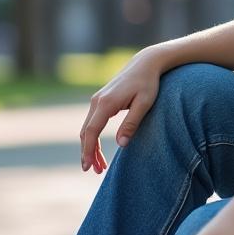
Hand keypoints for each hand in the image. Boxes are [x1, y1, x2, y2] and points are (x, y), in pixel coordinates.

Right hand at [79, 46, 167, 173]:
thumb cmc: (148, 83)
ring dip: (90, 147)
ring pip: (87, 128)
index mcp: (106, 103)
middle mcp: (97, 101)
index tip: (88, 166)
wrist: (145, 63)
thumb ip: (132, 123)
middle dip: (88, 153)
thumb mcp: (144, 103)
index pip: (91, 131)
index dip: (88, 150)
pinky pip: (92, 123)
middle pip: (86, 132)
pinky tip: (99, 150)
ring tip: (99, 166)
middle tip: (95, 171)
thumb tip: (121, 144)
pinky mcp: (101, 101)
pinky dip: (93, 138)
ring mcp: (97, 100)